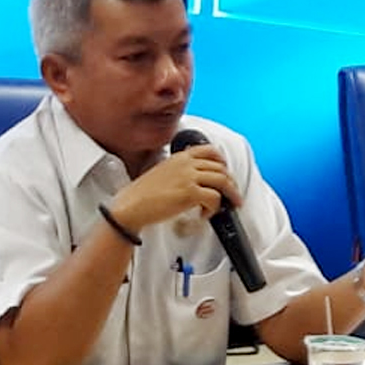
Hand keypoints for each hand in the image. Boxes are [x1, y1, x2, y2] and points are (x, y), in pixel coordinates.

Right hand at [109, 144, 242, 232]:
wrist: (131, 205)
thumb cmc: (142, 194)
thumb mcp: (161, 172)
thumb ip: (178, 170)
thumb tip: (193, 180)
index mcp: (180, 157)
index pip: (209, 150)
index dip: (222, 160)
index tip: (226, 170)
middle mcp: (186, 164)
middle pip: (220, 168)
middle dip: (231, 182)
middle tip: (233, 194)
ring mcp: (189, 177)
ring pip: (223, 181)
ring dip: (230, 195)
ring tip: (229, 205)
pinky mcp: (190, 193)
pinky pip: (214, 198)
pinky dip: (213, 209)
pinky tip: (204, 214)